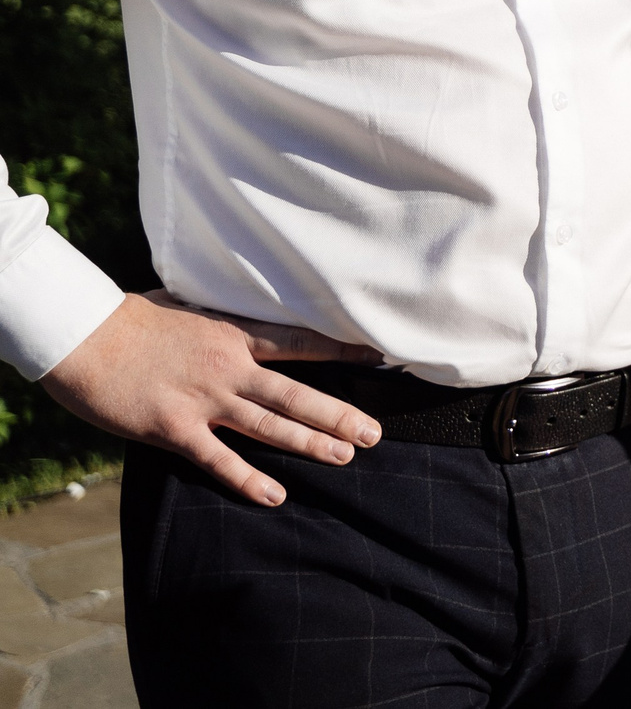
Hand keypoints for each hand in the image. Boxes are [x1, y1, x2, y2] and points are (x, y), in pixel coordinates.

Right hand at [41, 290, 382, 507]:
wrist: (83, 335)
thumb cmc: (131, 317)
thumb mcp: (188, 305)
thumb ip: (219, 314)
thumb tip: (238, 306)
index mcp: (234, 335)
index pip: (300, 342)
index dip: (341, 350)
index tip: (378, 357)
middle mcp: (229, 369)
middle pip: (295, 394)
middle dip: (339, 414)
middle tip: (376, 432)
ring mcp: (203, 400)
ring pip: (269, 426)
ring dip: (309, 443)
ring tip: (346, 456)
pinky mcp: (173, 428)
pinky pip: (217, 458)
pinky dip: (247, 479)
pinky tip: (275, 495)